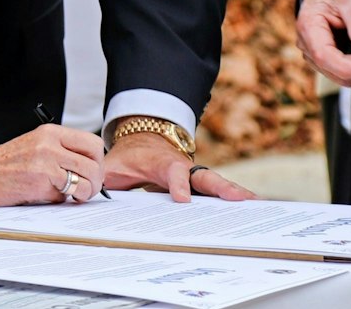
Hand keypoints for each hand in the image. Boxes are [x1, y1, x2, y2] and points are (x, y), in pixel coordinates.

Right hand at [0, 125, 106, 205]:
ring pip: (86, 179)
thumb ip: (60, 153)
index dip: (97, 162)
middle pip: (95, 162)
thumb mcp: (35, 147)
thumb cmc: (3, 165)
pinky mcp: (39, 180)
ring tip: (70, 196)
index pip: (93, 143)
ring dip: (82, 193)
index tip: (90, 173)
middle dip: (94, 181)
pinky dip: (61, 200)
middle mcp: (50, 143)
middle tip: (84, 189)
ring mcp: (45, 161)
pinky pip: (66, 194)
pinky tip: (47, 197)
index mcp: (51, 132)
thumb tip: (89, 172)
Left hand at [102, 131, 256, 201]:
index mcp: (162, 163)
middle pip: (205, 177)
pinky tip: (254, 211)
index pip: (173, 173)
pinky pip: (219, 193)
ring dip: (237, 195)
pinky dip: (236, 200)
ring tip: (259, 207)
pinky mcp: (200, 184)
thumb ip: (105, 178)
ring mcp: (195, 175)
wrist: (143, 139)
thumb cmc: (128, 157)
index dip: (177, 185)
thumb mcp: (113, 166)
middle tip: (241, 200)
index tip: (182, 200)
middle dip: (223, 189)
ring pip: (218, 184)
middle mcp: (183, 167)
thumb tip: (92, 190)